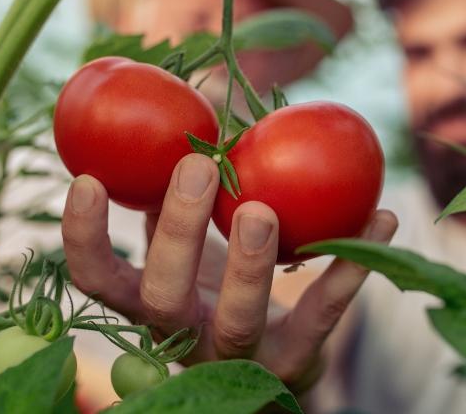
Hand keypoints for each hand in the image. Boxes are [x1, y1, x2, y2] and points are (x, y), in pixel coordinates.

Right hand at [61, 153, 396, 388]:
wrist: (275, 356)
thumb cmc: (221, 280)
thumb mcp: (192, 240)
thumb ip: (176, 188)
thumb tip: (185, 102)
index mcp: (149, 301)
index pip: (98, 278)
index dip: (84, 236)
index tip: (87, 178)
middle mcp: (185, 334)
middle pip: (163, 297)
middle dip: (176, 232)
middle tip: (195, 167)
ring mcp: (239, 356)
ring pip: (237, 319)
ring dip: (250, 263)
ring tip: (263, 209)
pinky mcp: (293, 363)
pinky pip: (322, 317)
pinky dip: (351, 268)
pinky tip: (381, 217)